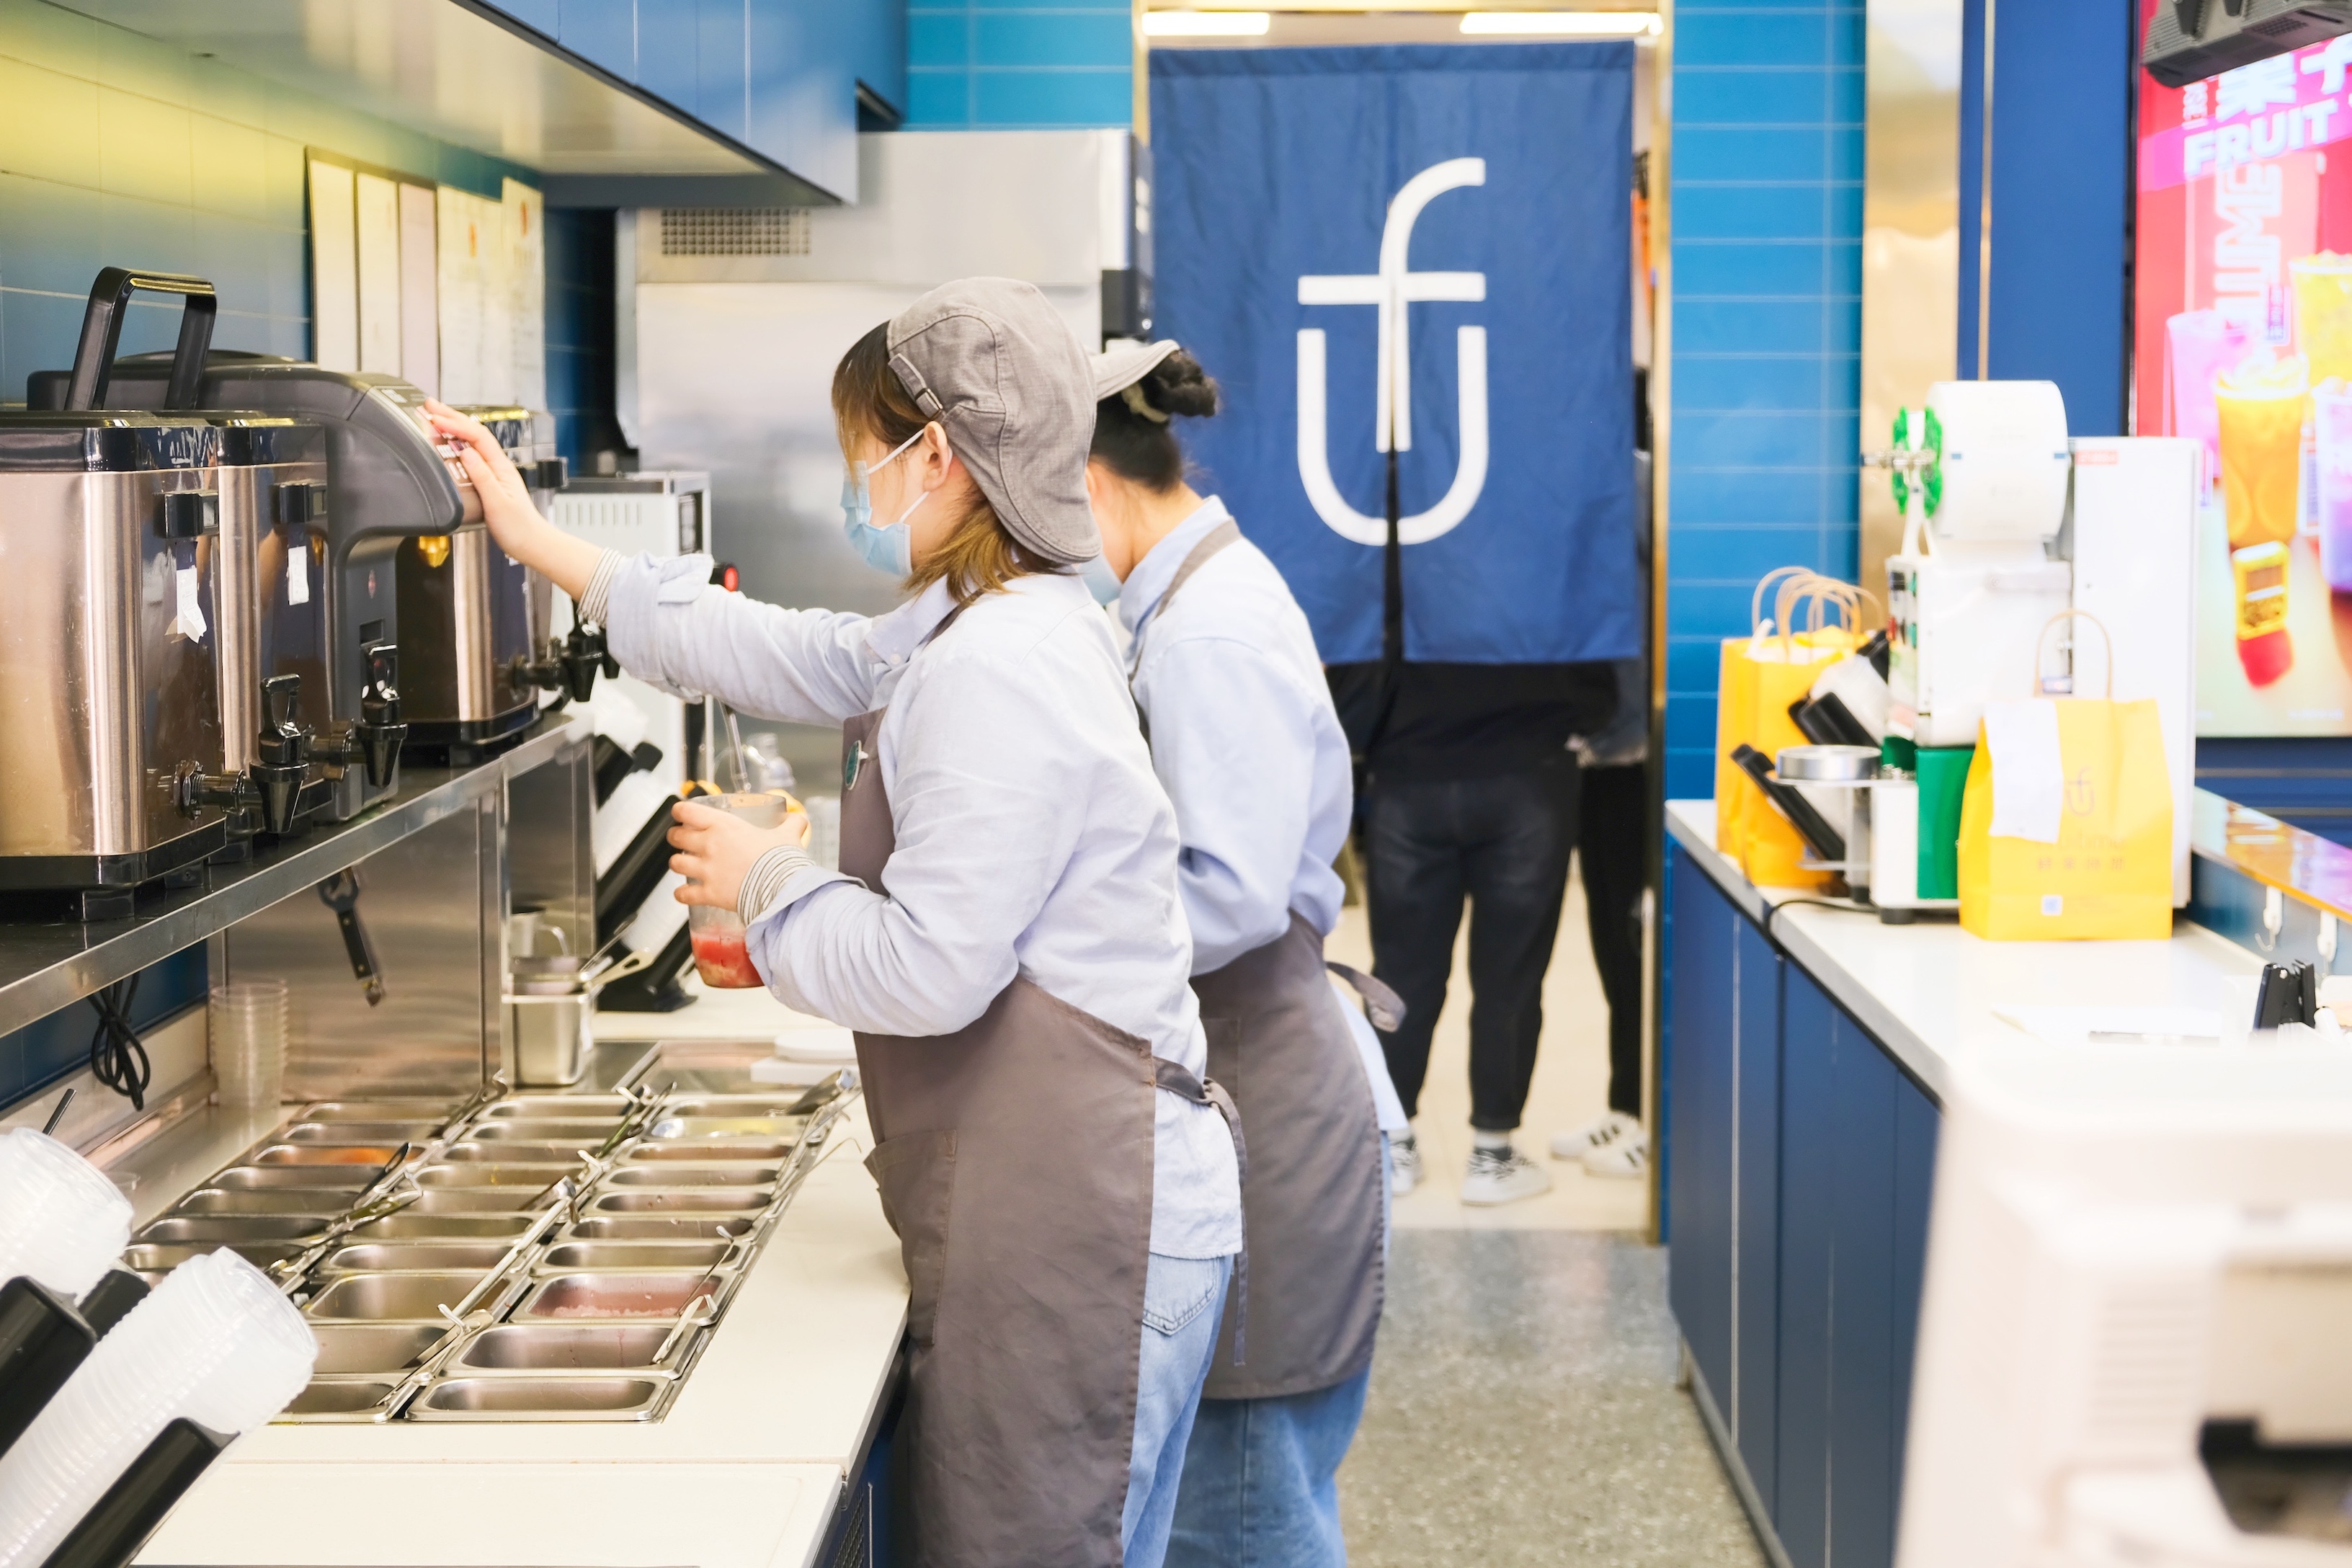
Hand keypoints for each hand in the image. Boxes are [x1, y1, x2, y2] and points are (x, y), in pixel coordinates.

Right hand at [423, 401, 601, 598]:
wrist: (531, 544)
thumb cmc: (518, 528)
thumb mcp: (497, 503)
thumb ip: (482, 476)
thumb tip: (465, 451)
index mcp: (501, 468)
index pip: (477, 436)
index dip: (456, 424)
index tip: (435, 418)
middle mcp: (498, 466)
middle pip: (474, 433)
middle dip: (452, 417)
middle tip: (430, 405)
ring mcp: (494, 473)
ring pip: (472, 442)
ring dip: (454, 427)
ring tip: (435, 417)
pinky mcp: (489, 482)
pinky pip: (471, 456)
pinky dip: (457, 445)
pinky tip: (449, 444)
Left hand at [670, 800, 810, 912]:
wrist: (780, 888)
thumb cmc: (779, 860)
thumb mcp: (788, 835)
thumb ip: (791, 824)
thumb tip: (798, 819)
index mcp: (723, 826)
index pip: (687, 812)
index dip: (680, 812)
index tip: (681, 814)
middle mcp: (709, 845)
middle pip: (677, 837)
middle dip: (676, 837)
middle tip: (680, 838)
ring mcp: (706, 870)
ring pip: (676, 864)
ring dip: (677, 864)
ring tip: (683, 865)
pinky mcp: (708, 893)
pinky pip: (684, 894)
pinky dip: (682, 894)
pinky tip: (684, 894)